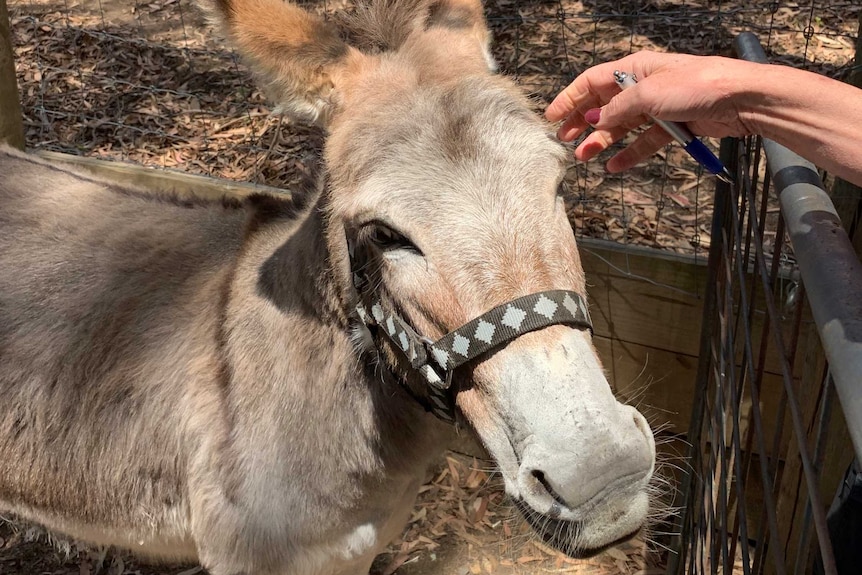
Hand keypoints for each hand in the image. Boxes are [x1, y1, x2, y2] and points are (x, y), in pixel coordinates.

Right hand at [545, 51, 757, 172]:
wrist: (740, 100)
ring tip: (584, 156)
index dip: (569, 98)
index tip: (551, 117)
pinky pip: (644, 142)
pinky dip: (629, 153)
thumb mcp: (647, 94)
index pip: (592, 81)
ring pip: (621, 126)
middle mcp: (643, 86)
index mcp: (634, 69)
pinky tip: (615, 166)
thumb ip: (617, 109)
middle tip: (564, 140)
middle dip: (582, 122)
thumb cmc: (697, 85)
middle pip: (603, 105)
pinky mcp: (673, 126)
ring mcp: (658, 107)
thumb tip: (596, 120)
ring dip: (601, 141)